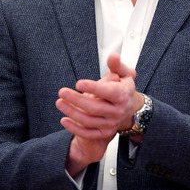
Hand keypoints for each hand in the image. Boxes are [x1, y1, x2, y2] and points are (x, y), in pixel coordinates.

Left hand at [56, 53, 141, 174]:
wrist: (129, 109)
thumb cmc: (122, 89)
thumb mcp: (124, 75)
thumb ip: (117, 65)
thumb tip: (113, 56)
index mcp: (122, 95)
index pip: (109, 92)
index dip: (94, 88)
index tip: (78, 83)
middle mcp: (118, 111)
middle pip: (94, 107)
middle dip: (76, 100)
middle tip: (62, 92)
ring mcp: (111, 124)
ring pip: (88, 120)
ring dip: (71, 112)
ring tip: (59, 102)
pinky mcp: (104, 133)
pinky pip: (88, 133)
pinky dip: (74, 128)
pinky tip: (64, 120)